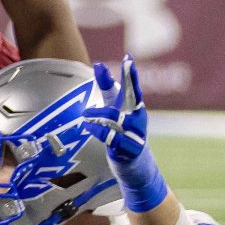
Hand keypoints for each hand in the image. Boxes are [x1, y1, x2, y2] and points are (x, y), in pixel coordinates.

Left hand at [87, 58, 168, 212]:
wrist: (135, 167)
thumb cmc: (123, 135)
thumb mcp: (114, 113)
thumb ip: (108, 92)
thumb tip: (98, 65)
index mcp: (134, 109)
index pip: (132, 88)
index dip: (130, 73)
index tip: (127, 57)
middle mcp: (139, 119)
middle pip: (133, 97)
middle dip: (130, 80)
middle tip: (126, 65)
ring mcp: (136, 134)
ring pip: (115, 118)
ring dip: (97, 114)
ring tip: (86, 115)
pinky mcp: (129, 149)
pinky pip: (110, 137)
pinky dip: (97, 130)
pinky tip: (89, 127)